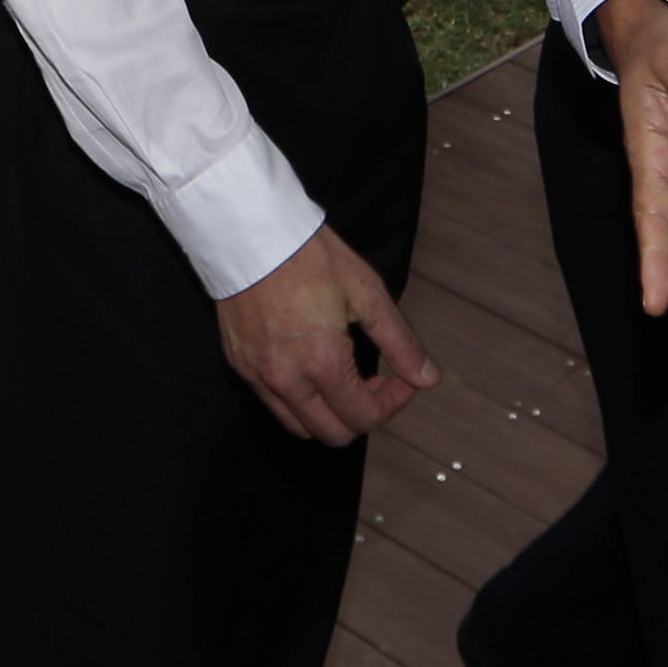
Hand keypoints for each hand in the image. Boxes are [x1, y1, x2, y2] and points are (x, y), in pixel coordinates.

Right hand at [213, 223, 438, 443]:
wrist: (249, 231)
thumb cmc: (309, 256)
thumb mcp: (366, 293)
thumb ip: (400, 343)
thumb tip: (428, 378)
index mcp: (323, 364)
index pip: (365, 417)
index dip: (393, 404)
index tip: (402, 380)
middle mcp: (287, 381)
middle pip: (334, 434)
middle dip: (363, 415)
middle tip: (375, 381)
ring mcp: (258, 376)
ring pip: (300, 426)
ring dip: (329, 413)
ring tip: (342, 377)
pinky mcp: (239, 365)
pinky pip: (273, 404)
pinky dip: (299, 401)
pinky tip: (310, 367)